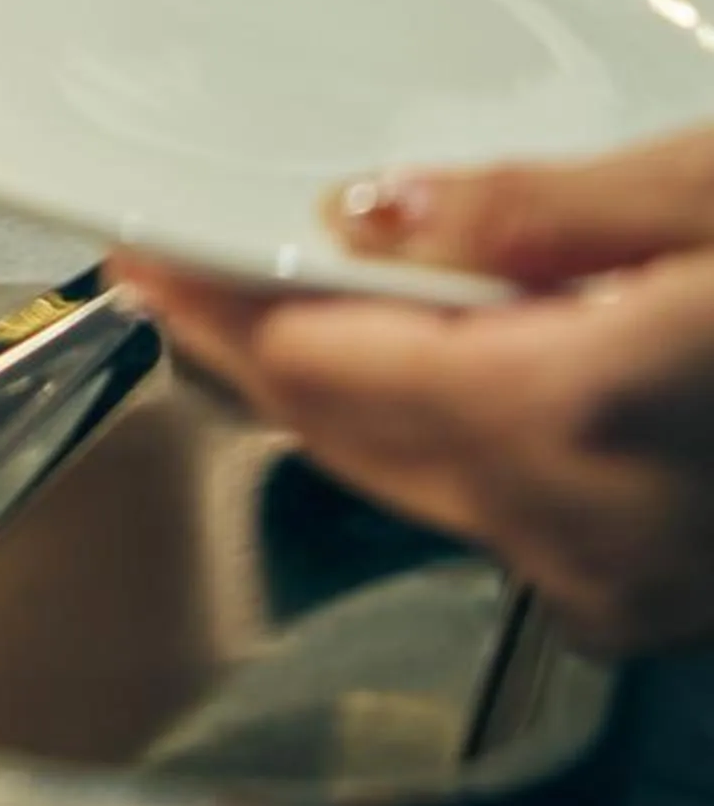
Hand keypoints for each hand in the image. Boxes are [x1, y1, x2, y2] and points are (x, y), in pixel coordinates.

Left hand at [111, 126, 713, 656]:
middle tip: (170, 269)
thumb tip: (365, 217)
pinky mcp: (663, 593)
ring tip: (267, 303)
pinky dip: (441, 435)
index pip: (314, 366)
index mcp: (582, 415)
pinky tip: (419, 369)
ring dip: (342, 394)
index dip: (213, 302)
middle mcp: (593, 531)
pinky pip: (498, 509)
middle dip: (248, 349)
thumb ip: (532, 212)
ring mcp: (631, 584)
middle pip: (347, 434)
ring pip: (415, 478)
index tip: (144, 254)